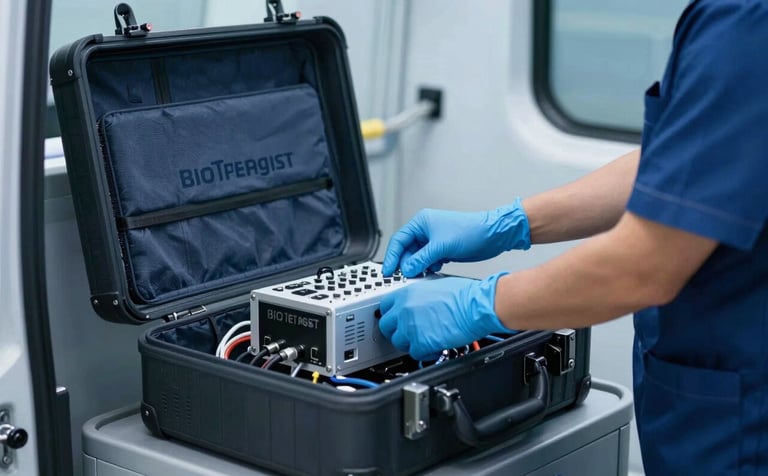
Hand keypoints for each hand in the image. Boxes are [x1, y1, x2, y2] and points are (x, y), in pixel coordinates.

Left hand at [378, 273, 516, 360]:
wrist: (475, 306)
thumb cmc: (463, 295)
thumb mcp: (434, 286)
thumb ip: (419, 296)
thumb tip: (417, 304)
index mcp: (407, 293)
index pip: (385, 307)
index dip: (391, 315)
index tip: (395, 320)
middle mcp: (405, 309)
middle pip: (386, 326)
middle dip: (396, 332)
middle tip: (408, 334)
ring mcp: (411, 326)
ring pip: (399, 342)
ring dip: (410, 344)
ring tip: (425, 341)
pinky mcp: (421, 342)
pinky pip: (415, 354)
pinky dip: (425, 353)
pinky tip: (435, 347)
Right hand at [381, 198, 529, 277]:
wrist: (492, 236)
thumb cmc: (470, 231)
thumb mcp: (441, 246)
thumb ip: (421, 259)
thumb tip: (407, 269)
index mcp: (421, 223)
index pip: (399, 240)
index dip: (392, 256)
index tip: (388, 271)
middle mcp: (425, 231)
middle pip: (407, 250)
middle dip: (406, 264)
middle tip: (405, 277)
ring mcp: (433, 241)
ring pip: (417, 257)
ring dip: (418, 267)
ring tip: (420, 274)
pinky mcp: (442, 250)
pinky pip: (427, 261)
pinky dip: (428, 267)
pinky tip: (434, 270)